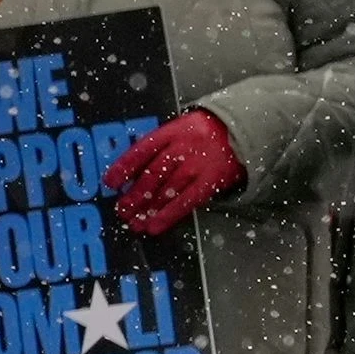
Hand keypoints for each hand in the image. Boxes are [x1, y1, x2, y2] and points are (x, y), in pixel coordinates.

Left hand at [103, 110, 245, 235]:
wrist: (243, 130)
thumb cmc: (206, 131)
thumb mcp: (184, 127)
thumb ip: (162, 144)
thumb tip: (133, 170)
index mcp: (174, 130)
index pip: (143, 149)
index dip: (124, 166)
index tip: (110, 182)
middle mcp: (184, 147)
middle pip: (153, 173)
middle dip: (134, 194)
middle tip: (121, 209)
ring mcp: (198, 165)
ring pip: (166, 190)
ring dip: (147, 208)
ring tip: (133, 222)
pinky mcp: (211, 181)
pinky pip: (186, 201)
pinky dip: (168, 215)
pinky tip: (153, 226)